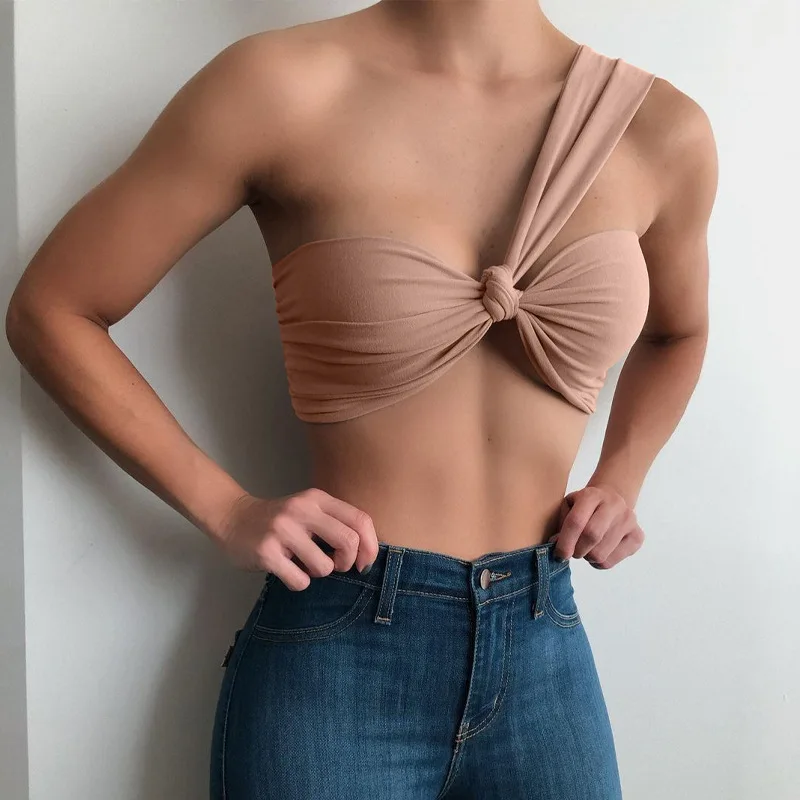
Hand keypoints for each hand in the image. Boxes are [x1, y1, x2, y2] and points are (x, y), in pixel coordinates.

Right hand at [215, 488, 379, 589]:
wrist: (233, 518)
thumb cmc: (281, 521)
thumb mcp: (310, 510)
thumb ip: (337, 523)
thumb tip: (367, 555)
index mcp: (318, 498)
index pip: (360, 520)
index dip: (370, 546)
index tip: (364, 563)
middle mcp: (302, 510)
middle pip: (348, 542)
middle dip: (347, 562)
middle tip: (335, 566)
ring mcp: (283, 530)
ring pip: (324, 567)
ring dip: (318, 573)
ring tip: (303, 564)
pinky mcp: (266, 552)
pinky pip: (300, 581)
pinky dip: (299, 582)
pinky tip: (287, 570)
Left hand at [548, 482, 643, 568]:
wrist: (612, 500)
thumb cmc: (584, 507)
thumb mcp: (569, 507)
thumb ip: (561, 524)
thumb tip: (556, 544)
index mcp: (592, 495)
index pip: (576, 521)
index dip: (565, 542)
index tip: (559, 554)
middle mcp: (614, 505)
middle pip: (592, 537)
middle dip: (577, 550)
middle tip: (573, 552)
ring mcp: (629, 520)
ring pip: (601, 554)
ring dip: (588, 557)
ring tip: (587, 548)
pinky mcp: (637, 536)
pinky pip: (611, 561)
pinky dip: (599, 562)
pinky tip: (600, 550)